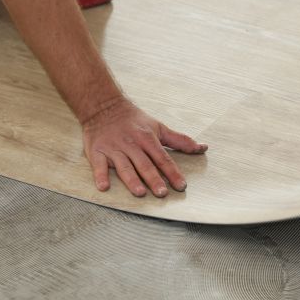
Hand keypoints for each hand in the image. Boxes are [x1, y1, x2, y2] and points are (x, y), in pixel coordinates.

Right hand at [82, 98, 207, 196]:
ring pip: (124, 166)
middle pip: (144, 164)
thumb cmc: (133, 120)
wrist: (104, 106)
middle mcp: (131, 144)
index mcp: (147, 139)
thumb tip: (203, 148)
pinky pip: (98, 165)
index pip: (162, 158)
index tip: (181, 185)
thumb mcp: (158, 127)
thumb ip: (179, 140)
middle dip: (154, 178)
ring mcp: (114, 148)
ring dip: (131, 180)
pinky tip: (104, 187)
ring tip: (140, 192)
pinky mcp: (97, 152)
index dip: (172, 172)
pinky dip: (100, 176)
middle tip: (162, 193)